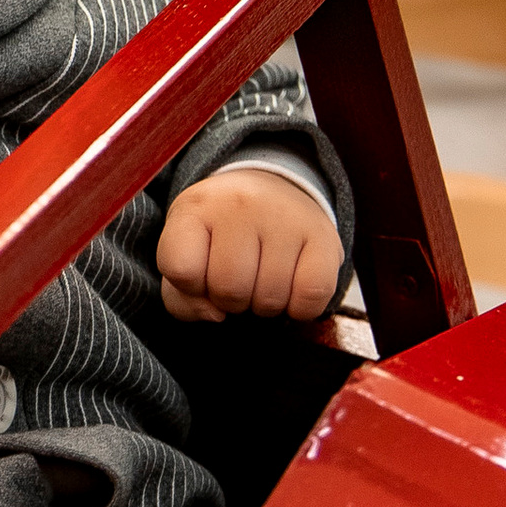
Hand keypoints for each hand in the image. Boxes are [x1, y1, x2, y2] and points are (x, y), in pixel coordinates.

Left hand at [157, 170, 343, 326]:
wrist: (273, 190)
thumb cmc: (221, 237)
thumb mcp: (185, 257)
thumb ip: (182, 298)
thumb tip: (216, 315)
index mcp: (195, 208)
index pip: (181, 269)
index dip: (191, 287)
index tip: (202, 273)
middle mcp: (240, 204)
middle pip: (228, 289)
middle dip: (231, 300)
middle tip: (239, 279)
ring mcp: (285, 217)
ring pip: (269, 298)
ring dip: (265, 305)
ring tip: (264, 278)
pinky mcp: (324, 235)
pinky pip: (311, 297)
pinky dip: (301, 308)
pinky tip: (292, 288)